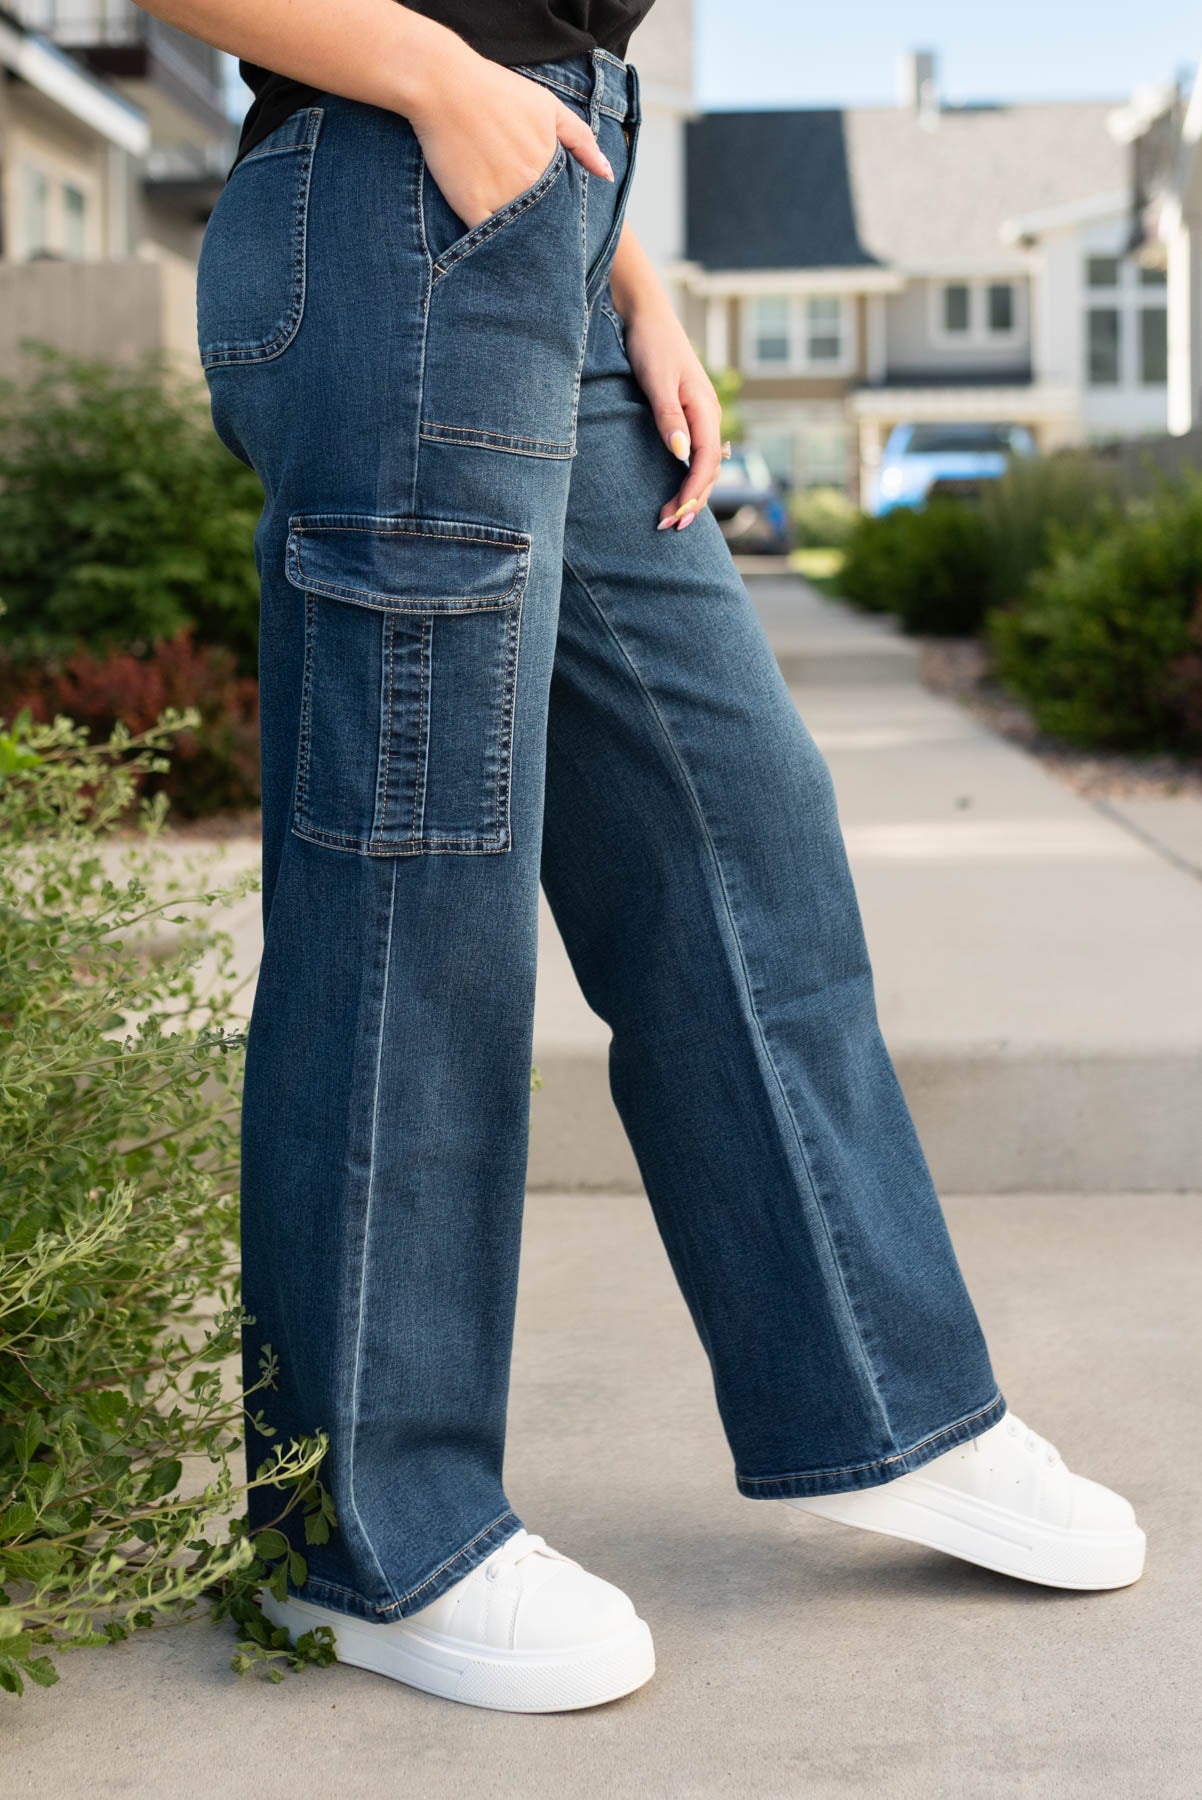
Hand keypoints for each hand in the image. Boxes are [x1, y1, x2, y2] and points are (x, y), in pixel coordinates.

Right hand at [408, 47, 612, 231]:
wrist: (444, 85)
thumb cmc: (496, 91)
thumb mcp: (548, 106)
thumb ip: (582, 140)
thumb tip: (608, 174)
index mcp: (549, 167)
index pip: (564, 207)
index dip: (560, 216)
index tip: (555, 224)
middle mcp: (529, 187)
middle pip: (542, 225)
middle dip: (542, 234)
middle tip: (538, 244)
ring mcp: (500, 199)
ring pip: (517, 236)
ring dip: (519, 243)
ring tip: (516, 249)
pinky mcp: (471, 207)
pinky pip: (487, 240)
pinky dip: (491, 245)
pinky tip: (492, 246)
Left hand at [622, 297, 723, 530]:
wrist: (648, 315)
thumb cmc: (650, 345)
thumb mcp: (656, 381)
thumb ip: (668, 418)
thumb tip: (681, 454)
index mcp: (705, 409)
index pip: (705, 462)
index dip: (693, 492)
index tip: (676, 515)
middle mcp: (709, 415)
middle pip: (709, 470)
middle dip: (693, 501)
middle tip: (670, 528)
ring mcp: (701, 416)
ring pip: (705, 465)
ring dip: (692, 493)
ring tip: (673, 518)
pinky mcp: (690, 415)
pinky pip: (698, 454)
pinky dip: (690, 477)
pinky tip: (679, 490)